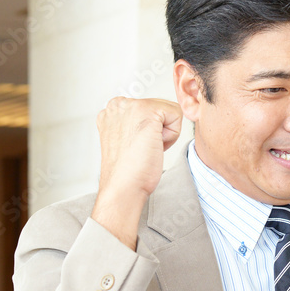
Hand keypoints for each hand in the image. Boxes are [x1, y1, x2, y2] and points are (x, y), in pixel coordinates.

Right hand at [91, 97, 182, 248]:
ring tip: (146, 147)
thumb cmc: (128, 171)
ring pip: (169, 111)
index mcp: (112, 111)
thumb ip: (137, 125)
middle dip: (159, 130)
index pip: (149, 109)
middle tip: (142, 148)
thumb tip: (156, 123)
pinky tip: (153, 145)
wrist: (124, 186)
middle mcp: (118, 104)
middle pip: (160, 108)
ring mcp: (130, 105)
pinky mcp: (146, 110)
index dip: (152, 130)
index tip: (137, 146)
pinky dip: (172, 134)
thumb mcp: (130, 140)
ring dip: (165, 133)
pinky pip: (177, 115)